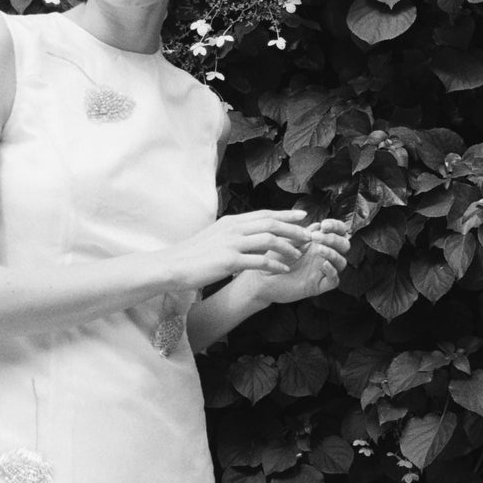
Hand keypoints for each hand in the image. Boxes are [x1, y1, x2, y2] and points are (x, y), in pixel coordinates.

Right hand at [166, 208, 315, 290]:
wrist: (172, 266)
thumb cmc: (193, 256)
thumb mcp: (216, 238)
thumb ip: (236, 235)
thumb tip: (255, 238)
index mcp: (231, 222)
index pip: (264, 214)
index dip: (285, 214)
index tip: (302, 216)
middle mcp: (233, 228)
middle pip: (271, 223)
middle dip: (293, 229)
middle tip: (309, 235)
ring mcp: (231, 243)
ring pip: (269, 239)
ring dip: (288, 247)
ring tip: (300, 254)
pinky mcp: (229, 260)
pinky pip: (260, 260)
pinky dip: (276, 264)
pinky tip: (284, 269)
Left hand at [242, 218, 350, 304]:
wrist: (262, 277)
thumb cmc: (274, 257)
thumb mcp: (288, 241)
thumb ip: (303, 233)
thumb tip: (318, 225)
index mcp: (319, 242)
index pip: (339, 232)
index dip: (337, 226)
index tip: (324, 224)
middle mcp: (324, 256)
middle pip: (344, 245)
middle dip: (334, 239)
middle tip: (317, 237)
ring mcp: (322, 271)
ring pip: (341, 262)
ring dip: (333, 253)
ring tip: (319, 249)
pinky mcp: (318, 286)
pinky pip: (334, 280)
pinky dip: (332, 271)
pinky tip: (323, 265)